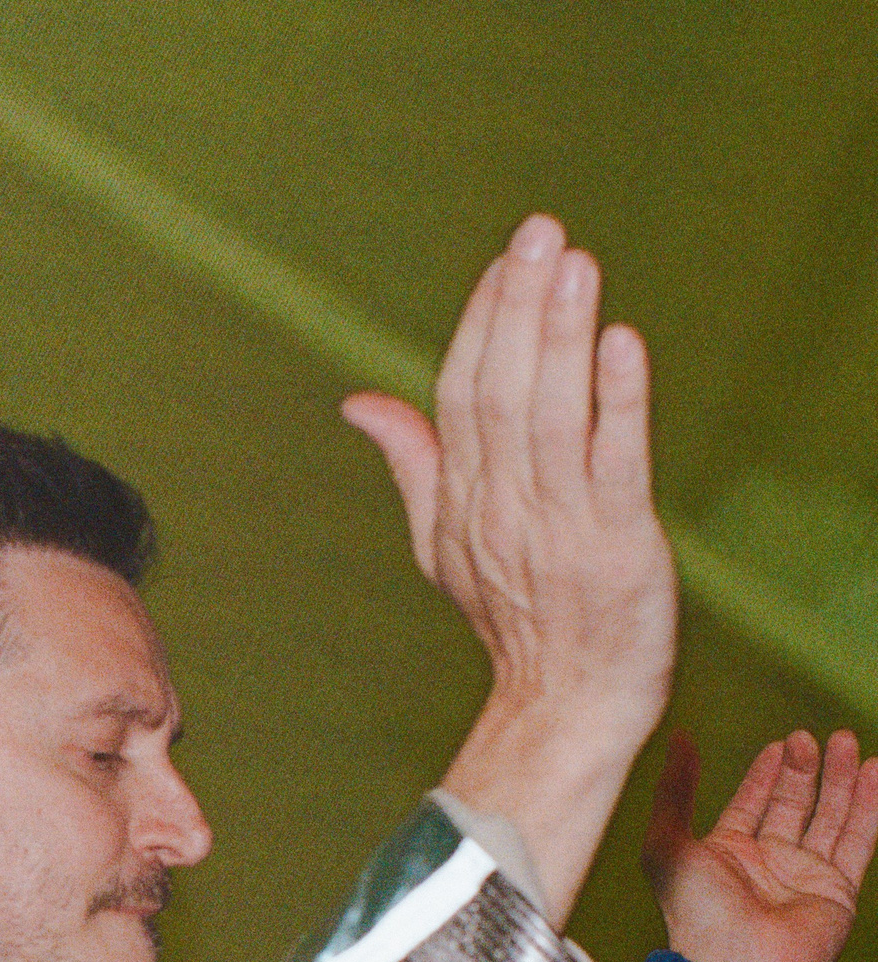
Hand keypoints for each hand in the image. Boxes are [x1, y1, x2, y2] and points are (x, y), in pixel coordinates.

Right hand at [343, 214, 678, 920]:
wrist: (568, 707)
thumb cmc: (517, 618)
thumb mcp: (446, 544)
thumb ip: (412, 463)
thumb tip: (358, 403)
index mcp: (463, 504)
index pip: (463, 398)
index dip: (483, 325)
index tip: (507, 261)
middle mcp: (505, 511)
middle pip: (503, 397)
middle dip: (521, 310)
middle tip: (541, 234)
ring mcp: (560, 529)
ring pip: (554, 420)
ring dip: (564, 339)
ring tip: (578, 267)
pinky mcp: (618, 547)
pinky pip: (615, 466)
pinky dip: (619, 404)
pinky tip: (623, 345)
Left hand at [641, 727, 876, 961]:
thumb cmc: (694, 912)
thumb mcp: (667, 844)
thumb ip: (674, 792)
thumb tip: (679, 739)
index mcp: (727, 856)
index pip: (751, 804)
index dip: (765, 775)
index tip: (779, 744)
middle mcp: (768, 866)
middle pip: (793, 806)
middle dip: (804, 770)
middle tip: (811, 737)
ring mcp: (805, 879)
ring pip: (830, 818)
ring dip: (840, 780)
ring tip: (847, 740)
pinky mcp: (838, 893)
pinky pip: (859, 841)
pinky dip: (869, 805)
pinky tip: (875, 771)